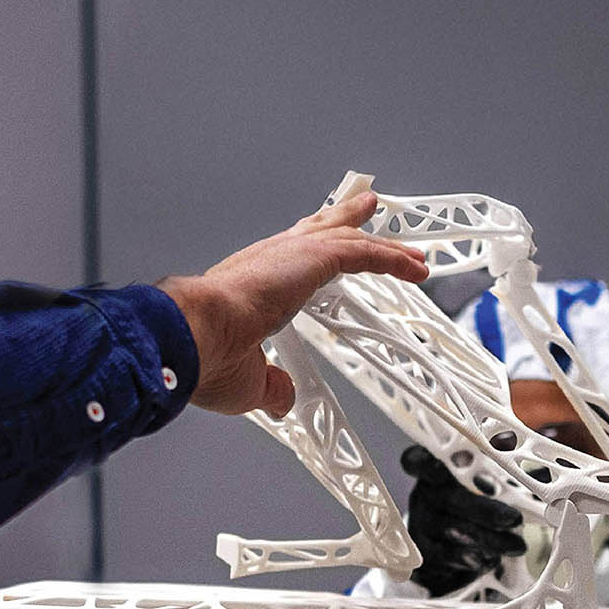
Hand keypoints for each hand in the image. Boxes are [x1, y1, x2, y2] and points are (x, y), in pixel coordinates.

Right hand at [162, 191, 428, 418]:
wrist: (194, 335)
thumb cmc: (206, 357)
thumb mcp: (248, 382)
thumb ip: (271, 387)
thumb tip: (283, 398)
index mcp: (249, 285)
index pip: (287, 259)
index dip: (310, 253)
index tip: (325, 249)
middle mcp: (270, 260)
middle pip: (319, 232)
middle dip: (346, 222)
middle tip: (366, 211)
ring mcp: (289, 255)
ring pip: (347, 240)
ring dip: (383, 248)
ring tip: (410, 252)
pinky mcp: (311, 257)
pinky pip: (363, 253)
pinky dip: (391, 260)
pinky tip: (414, 268)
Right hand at [399, 445, 523, 595]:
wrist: (457, 543)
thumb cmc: (476, 501)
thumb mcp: (484, 482)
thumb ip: (495, 473)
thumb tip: (526, 466)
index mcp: (434, 468)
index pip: (418, 460)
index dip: (428, 463)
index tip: (445, 468)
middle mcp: (423, 495)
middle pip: (448, 498)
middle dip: (484, 510)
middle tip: (513, 519)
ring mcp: (420, 526)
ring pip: (451, 532)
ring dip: (488, 540)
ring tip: (516, 546)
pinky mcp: (425, 556)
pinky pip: (448, 559)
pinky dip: (475, 559)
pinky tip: (493, 559)